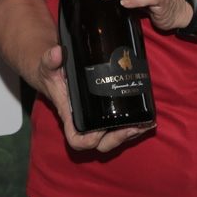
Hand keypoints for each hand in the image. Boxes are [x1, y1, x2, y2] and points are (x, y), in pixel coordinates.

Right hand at [34, 44, 152, 152]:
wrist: (56, 71)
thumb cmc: (51, 73)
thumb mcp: (47, 65)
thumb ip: (50, 59)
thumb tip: (58, 52)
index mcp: (70, 115)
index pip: (77, 140)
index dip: (89, 141)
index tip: (100, 130)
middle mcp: (85, 122)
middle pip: (101, 144)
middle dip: (118, 139)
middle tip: (132, 127)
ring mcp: (97, 120)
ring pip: (114, 138)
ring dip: (131, 134)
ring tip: (146, 124)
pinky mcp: (107, 113)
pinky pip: (121, 127)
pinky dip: (135, 126)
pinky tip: (148, 119)